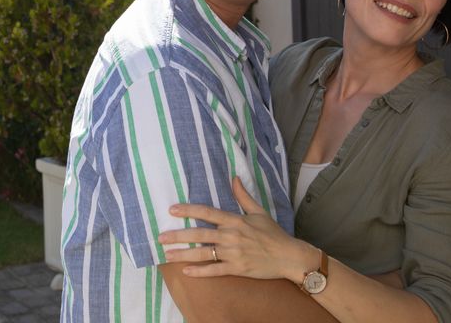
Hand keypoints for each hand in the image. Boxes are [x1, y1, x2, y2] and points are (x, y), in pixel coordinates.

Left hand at [158, 176, 311, 279]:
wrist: (289, 256)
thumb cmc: (274, 234)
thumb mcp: (259, 212)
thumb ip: (243, 196)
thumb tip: (234, 178)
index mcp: (235, 220)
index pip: (207, 212)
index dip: (188, 210)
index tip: (172, 210)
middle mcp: (231, 236)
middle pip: (200, 234)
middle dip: (179, 236)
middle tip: (161, 237)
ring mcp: (234, 253)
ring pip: (204, 253)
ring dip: (184, 254)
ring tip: (167, 255)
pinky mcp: (237, 268)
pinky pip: (215, 270)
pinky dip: (200, 272)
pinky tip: (186, 272)